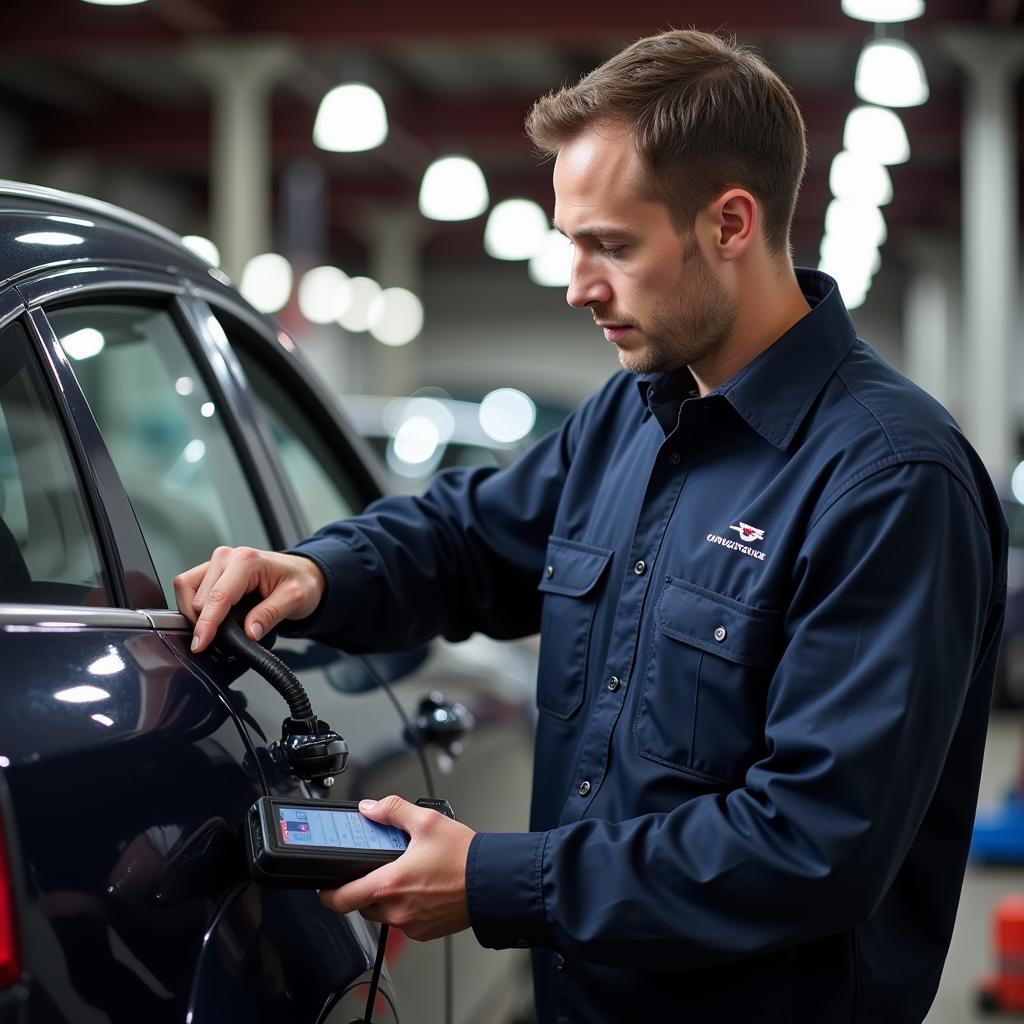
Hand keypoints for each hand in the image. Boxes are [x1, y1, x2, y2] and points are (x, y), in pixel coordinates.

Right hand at [174, 546, 325, 652]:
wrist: (303, 572)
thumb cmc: (300, 581)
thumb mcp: (294, 599)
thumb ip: (270, 615)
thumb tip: (249, 633)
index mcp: (247, 561)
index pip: (218, 596)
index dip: (207, 624)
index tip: (200, 644)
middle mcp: (227, 557)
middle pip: (196, 596)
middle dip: (202, 621)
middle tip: (218, 640)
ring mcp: (218, 561)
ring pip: (187, 589)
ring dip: (195, 612)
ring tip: (214, 628)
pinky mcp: (212, 569)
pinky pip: (190, 586)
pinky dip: (195, 605)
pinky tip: (213, 616)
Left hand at [319, 796, 474, 941]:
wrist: (492, 883)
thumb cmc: (463, 857)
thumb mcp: (427, 821)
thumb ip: (393, 811)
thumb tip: (371, 808)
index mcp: (390, 883)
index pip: (341, 900)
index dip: (328, 893)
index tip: (326, 887)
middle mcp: (396, 909)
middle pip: (361, 905)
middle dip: (365, 887)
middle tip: (379, 868)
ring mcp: (410, 924)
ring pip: (382, 914)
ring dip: (385, 898)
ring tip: (406, 875)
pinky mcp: (424, 932)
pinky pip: (403, 921)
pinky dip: (405, 907)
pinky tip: (422, 888)